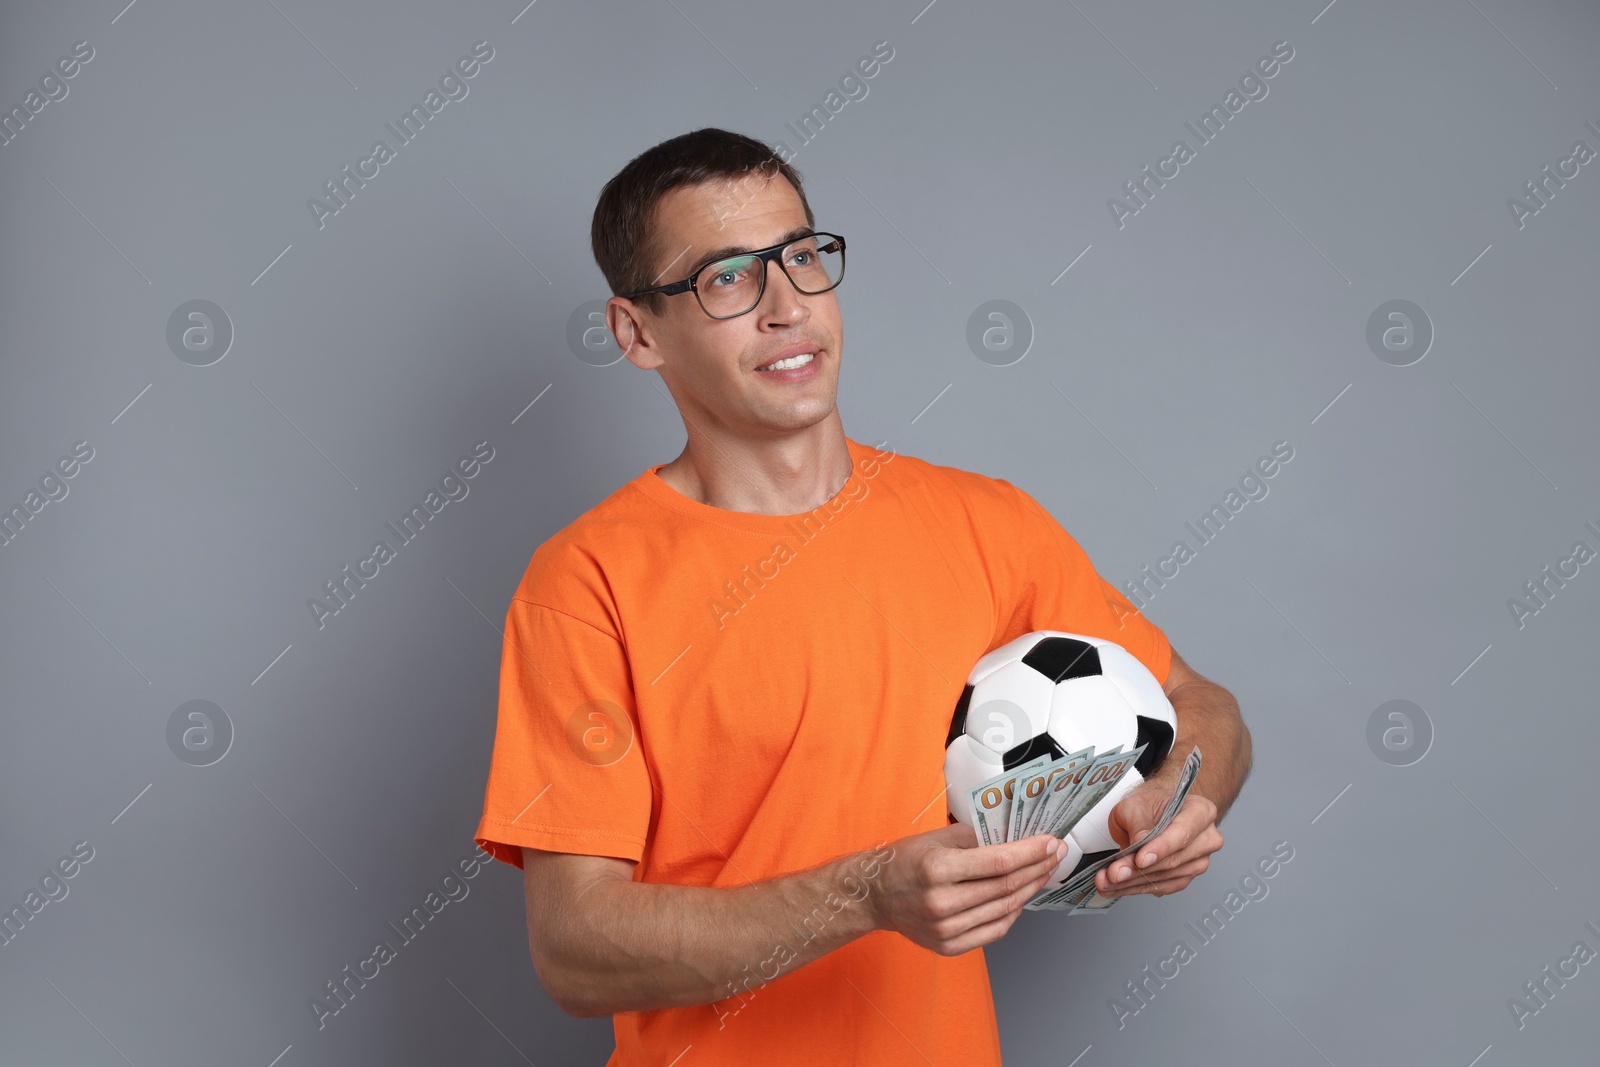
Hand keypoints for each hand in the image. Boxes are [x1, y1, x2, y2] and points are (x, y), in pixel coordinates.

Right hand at [869, 822, 1065, 955]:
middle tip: (1056, 855)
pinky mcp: (947, 945)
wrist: (875, 895)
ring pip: (1005, 910)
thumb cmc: (906, 861)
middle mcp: (941, 901)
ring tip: (1044, 873)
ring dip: (1030, 890)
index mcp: (938, 868)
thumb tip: (1017, 837)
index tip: (1051, 842)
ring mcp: (944, 928)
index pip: (1000, 862)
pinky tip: (1021, 898)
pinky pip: (993, 931)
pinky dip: (1012, 914)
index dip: (1032, 852)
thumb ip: (977, 838)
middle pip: (1006, 886)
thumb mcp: (937, 838)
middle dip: (1038, 868)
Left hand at [1094, 786, 1221, 898]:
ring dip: (1132, 883)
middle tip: (1114, 873)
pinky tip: (1117, 887)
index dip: (1162, 848)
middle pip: (1173, 860)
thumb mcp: (1136, 805)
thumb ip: (1138, 825)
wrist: (1152, 813)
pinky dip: (1135, 888)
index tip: (1140, 859)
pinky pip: (1160, 887)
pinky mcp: (1184, 878)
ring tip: (1107, 881)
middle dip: (1139, 870)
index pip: (1183, 833)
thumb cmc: (1150, 805)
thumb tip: (1137, 849)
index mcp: (1200, 812)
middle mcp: (1205, 839)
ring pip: (1164, 878)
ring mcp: (1197, 862)